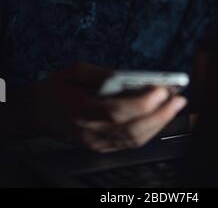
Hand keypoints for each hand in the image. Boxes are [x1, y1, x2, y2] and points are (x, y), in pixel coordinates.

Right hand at [35, 63, 186, 152]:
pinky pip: (129, 144)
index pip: (117, 110)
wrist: (38, 112)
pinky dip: (148, 132)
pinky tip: (159, 118)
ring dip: (159, 124)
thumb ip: (101, 74)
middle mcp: (89, 131)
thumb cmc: (57, 88)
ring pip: (134, 140)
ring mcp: (95, 142)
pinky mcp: (100, 147)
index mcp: (81, 108)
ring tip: (174, 107)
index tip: (162, 90)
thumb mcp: (75, 71)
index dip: (142, 102)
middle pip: (131, 129)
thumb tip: (128, 76)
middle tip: (179, 99)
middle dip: (160, 115)